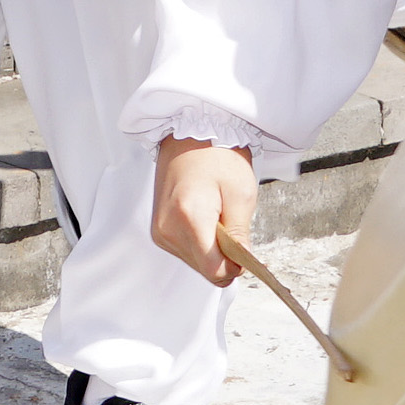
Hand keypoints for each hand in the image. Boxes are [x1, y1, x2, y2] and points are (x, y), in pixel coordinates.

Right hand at [150, 137, 259, 284]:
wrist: (188, 134)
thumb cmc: (217, 156)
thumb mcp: (241, 193)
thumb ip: (240, 235)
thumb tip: (241, 265)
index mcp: (190, 218)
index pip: (215, 270)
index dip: (236, 267)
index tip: (247, 252)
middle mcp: (168, 229)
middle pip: (205, 269)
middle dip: (225, 258)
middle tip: (235, 228)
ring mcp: (160, 231)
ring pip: (196, 263)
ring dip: (213, 250)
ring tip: (218, 218)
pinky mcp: (158, 230)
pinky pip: (186, 252)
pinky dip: (201, 244)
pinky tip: (206, 220)